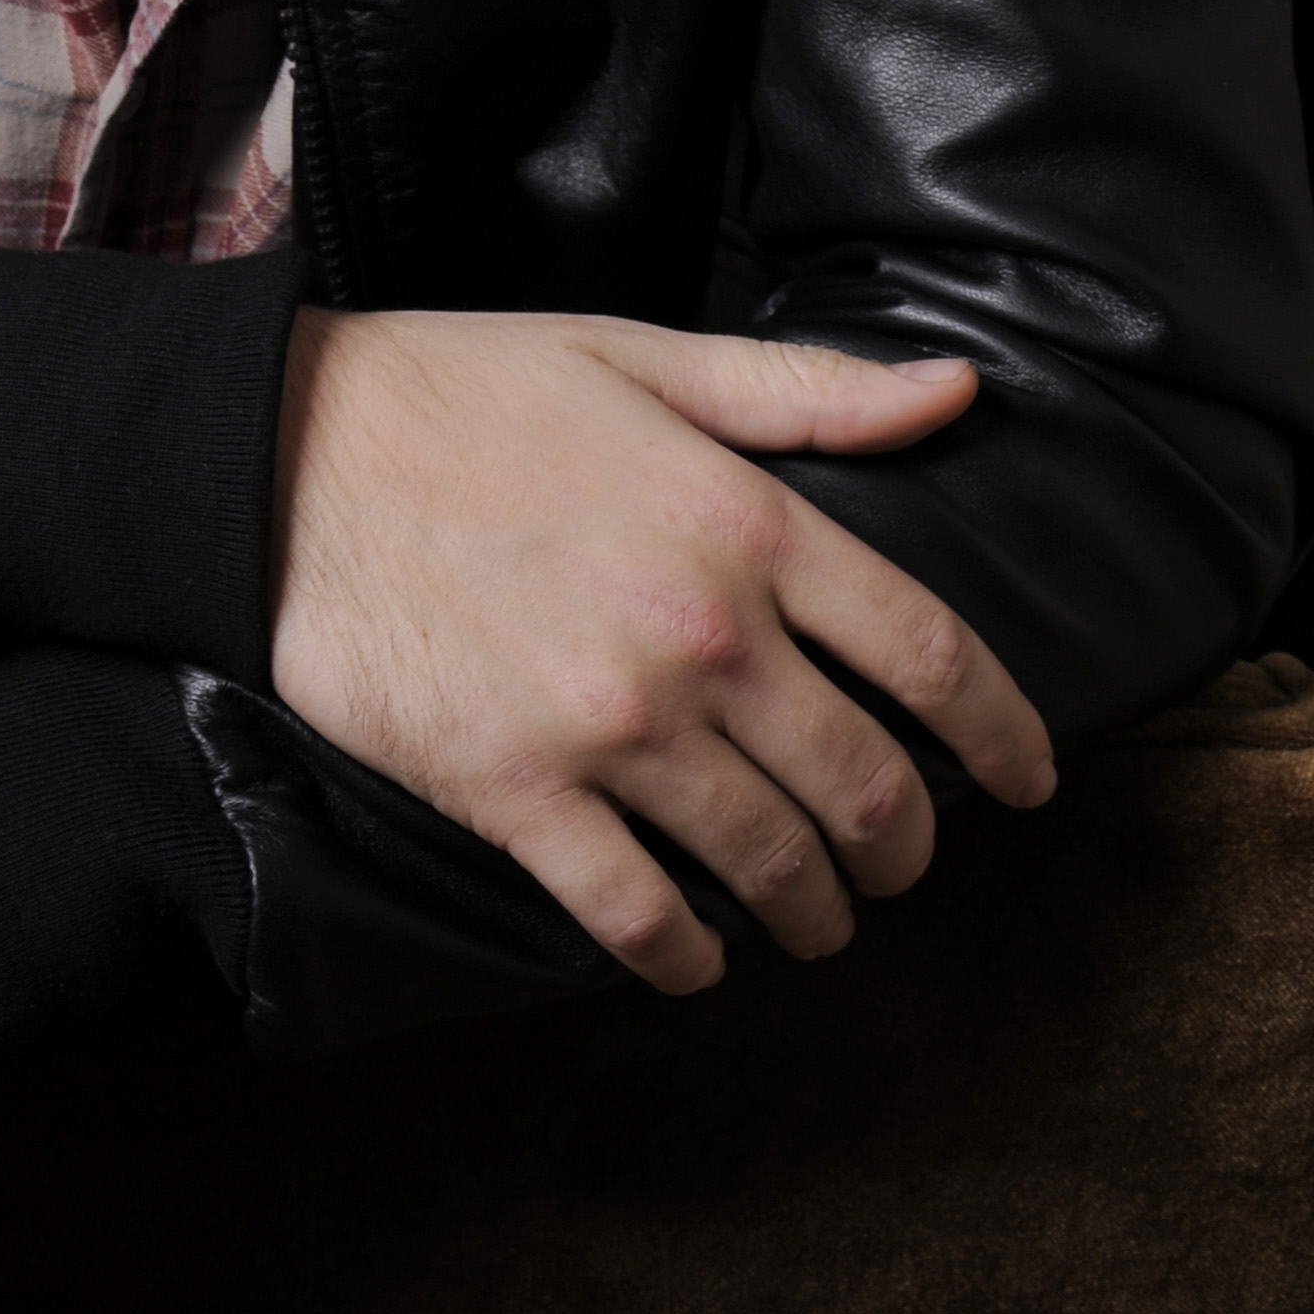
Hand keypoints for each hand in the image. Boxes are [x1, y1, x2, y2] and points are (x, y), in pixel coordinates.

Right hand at [270, 311, 1055, 992]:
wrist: (280, 454)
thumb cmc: (463, 390)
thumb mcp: (643, 356)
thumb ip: (807, 392)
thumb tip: (961, 392)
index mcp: (745, 520)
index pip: (930, 653)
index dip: (1004, 732)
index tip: (1033, 781)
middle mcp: (700, 634)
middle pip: (870, 787)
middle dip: (909, 848)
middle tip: (902, 864)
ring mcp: (609, 723)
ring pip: (769, 865)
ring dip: (813, 911)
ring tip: (813, 918)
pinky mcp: (515, 792)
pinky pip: (638, 916)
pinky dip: (687, 956)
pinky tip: (697, 957)